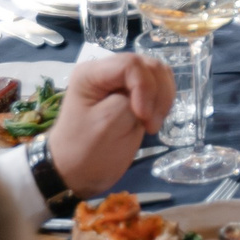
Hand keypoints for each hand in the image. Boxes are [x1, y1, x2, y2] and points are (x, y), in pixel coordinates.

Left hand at [50, 52, 175, 193]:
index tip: (144, 118)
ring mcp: (120, 82)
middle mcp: (106, 71)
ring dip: (163, 97)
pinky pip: (158, 86)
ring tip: (152, 124)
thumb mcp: (108, 123)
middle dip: (157, 94)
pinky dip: (162, 100)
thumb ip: (132, 99)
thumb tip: (149, 96)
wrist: (77, 174)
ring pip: (157, 73)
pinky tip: (153, 119)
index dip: (145, 88)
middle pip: (148, 66)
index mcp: (91, 73)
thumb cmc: (86, 150)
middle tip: (151, 125)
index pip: (131, 65)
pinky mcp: (133, 94)